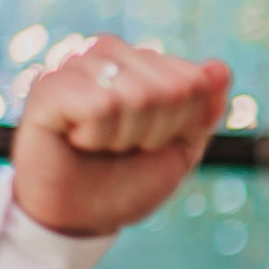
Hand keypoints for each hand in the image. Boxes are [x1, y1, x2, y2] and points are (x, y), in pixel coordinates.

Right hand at [12, 35, 231, 236]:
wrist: (81, 216)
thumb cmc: (129, 179)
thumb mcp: (182, 147)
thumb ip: (205, 109)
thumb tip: (220, 67)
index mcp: (143, 60)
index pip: (195, 82)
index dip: (181, 125)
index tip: (152, 141)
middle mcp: (109, 52)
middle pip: (171, 90)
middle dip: (155, 133)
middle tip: (123, 146)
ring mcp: (77, 64)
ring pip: (138, 96)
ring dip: (125, 137)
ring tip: (100, 143)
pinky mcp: (48, 86)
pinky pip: (101, 105)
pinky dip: (96, 136)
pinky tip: (77, 139)